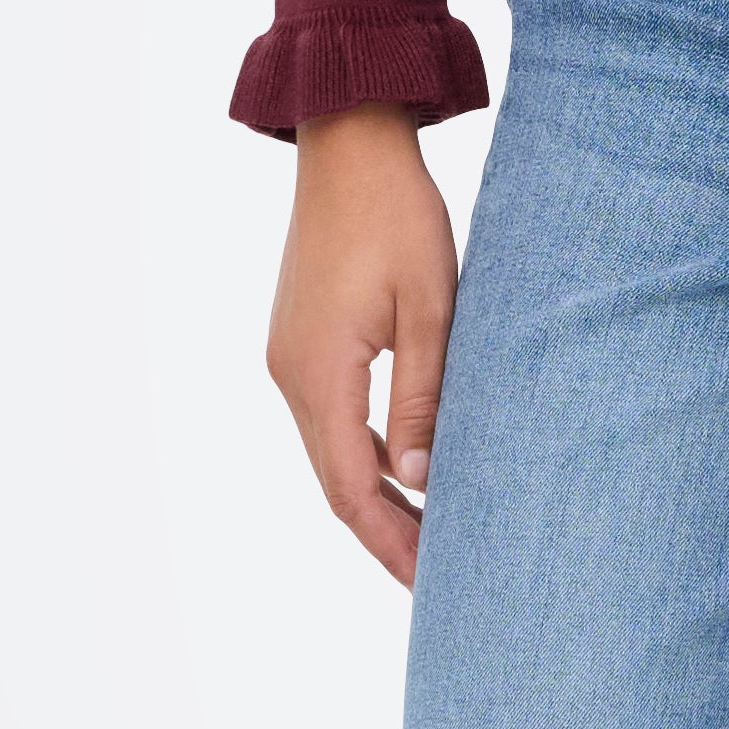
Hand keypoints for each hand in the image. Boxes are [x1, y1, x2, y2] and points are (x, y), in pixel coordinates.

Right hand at [268, 104, 461, 585]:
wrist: (347, 142)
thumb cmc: (398, 215)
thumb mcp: (430, 309)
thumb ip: (425, 399)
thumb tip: (423, 484)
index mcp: (318, 374)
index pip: (352, 490)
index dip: (391, 545)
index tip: (431, 586)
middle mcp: (291, 374)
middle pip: (336, 483)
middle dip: (386, 536)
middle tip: (439, 581)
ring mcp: (290, 357)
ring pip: (332, 453)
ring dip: (377, 498)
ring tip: (432, 537)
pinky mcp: (301, 340)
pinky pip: (332, 418)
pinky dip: (368, 456)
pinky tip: (409, 472)